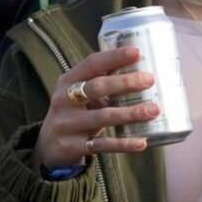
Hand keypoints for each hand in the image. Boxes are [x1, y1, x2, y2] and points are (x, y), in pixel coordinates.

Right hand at [34, 45, 161, 171]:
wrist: (48, 148)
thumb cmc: (74, 115)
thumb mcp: (79, 96)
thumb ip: (101, 86)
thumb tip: (142, 74)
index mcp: (68, 81)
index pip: (91, 64)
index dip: (114, 57)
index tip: (137, 52)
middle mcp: (64, 100)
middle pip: (96, 87)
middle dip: (125, 82)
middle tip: (150, 80)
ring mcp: (67, 124)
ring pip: (103, 117)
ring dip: (130, 113)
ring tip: (154, 110)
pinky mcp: (73, 146)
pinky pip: (102, 145)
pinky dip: (123, 144)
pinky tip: (142, 142)